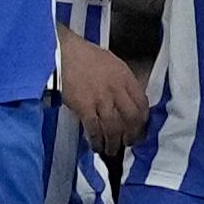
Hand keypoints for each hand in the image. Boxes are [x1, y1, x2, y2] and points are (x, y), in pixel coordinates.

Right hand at [58, 32, 147, 154]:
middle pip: (131, 118)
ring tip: (111, 150)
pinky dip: (96, 140)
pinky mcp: (84, 106)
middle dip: (132, 134)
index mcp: (125, 77)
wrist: (61, 54)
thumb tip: (125, 101)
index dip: (142, 120)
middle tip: (128, 143)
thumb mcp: (111, 63)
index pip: (142, 103)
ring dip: (114, 142)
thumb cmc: (84, 56)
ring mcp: (100, 99)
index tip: (139, 128)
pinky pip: (94, 128)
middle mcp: (116, 89)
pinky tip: (96, 145)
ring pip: (114, 127)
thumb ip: (121, 82)